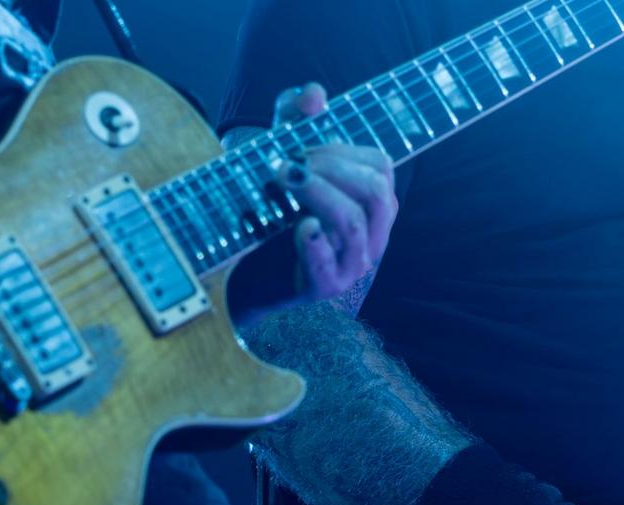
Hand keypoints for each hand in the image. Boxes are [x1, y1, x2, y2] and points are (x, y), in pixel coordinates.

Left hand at [272, 83, 397, 300]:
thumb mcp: (283, 158)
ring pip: (352, 224)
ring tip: (282, 177)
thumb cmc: (272, 215)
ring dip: (317, 193)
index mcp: (372, 206)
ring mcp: (349, 267)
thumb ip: (295, 119)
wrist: (244, 276)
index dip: (340, 149)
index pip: (380, 167)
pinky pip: (326, 267)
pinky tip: (299, 225)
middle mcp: (369, 237)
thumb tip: (315, 95)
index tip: (300, 146)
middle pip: (375, 192)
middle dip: (332, 167)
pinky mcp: (320, 290)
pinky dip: (313, 244)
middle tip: (288, 161)